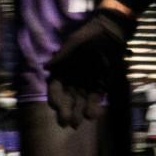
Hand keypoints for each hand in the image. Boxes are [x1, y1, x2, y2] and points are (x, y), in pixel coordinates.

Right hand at [46, 1, 133, 127]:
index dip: (54, 97)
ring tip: (77, 123)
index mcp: (64, 70)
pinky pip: (96, 98)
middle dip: (65, 111)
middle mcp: (74, 80)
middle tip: (65, 122)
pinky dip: (94, 107)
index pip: (56, 87)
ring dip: (78, 113)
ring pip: (81, 102)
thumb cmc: (88, 35)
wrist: (109, 32)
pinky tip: (92, 115)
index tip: (55, 106)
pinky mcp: (101, 85)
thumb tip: (46, 67)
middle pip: (67, 99)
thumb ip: (62, 56)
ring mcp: (87, 83)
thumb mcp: (74, 43)